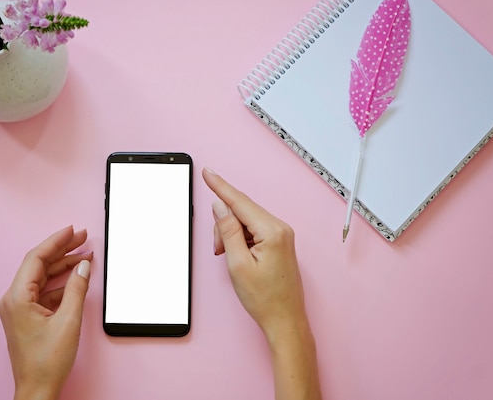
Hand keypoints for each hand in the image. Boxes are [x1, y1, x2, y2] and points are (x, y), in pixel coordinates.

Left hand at [0, 226, 92, 399]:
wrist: (38, 389)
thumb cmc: (46, 361)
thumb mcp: (68, 320)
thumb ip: (77, 288)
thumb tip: (83, 266)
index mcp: (17, 298)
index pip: (36, 258)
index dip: (56, 241)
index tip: (72, 230)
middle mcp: (14, 299)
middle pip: (39, 265)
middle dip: (62, 250)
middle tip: (83, 237)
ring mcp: (20, 307)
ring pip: (43, 277)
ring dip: (63, 265)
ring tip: (84, 254)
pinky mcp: (28, 315)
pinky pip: (45, 290)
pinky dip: (61, 282)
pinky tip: (77, 277)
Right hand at [202, 168, 305, 337]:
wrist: (284, 319)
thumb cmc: (264, 298)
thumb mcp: (237, 264)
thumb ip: (228, 231)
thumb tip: (220, 207)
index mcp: (272, 231)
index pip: (240, 202)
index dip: (220, 186)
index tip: (208, 173)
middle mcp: (280, 228)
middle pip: (242, 211)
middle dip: (224, 226)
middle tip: (218, 249)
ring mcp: (281, 235)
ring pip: (245, 221)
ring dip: (231, 235)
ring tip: (229, 258)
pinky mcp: (279, 242)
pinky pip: (253, 230)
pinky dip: (240, 240)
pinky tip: (237, 255)